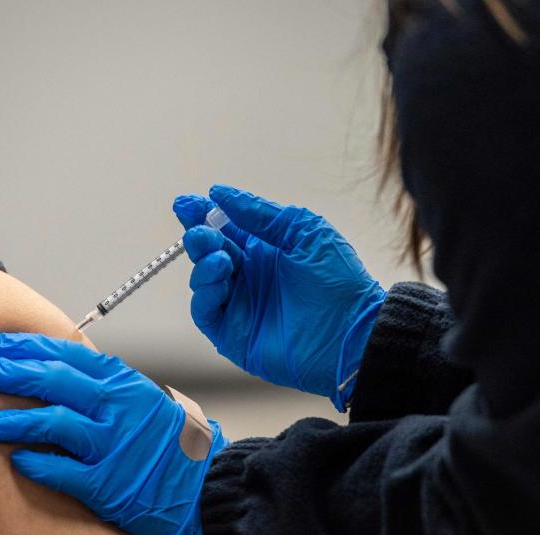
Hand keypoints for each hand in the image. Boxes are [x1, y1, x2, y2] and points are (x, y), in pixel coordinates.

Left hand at [0, 332, 227, 534]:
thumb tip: (60, 369)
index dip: (33, 347)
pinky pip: (62, 471)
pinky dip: (37, 464)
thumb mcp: (145, 402)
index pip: (71, 355)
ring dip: (15, 420)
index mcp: (127, 384)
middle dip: (13, 374)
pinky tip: (18, 460)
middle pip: (55, 382)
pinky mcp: (108, 485)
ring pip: (53, 423)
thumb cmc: (171, 446)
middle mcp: (119, 409)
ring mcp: (113, 447)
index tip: (4, 345)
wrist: (204, 489)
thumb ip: (108, 386)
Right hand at [173, 185, 386, 409]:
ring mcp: (240, 306)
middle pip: (208, 252)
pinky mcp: (234, 335)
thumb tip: (220, 194)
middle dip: (198, 237)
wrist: (353, 332)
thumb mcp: (303, 231)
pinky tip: (219, 279)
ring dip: (203, 264)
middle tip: (200, 231)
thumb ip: (260, 214)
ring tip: (221, 257)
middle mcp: (249, 277)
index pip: (225, 229)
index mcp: (266, 251)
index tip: (186, 203)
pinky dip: (204, 294)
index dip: (202, 215)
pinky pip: (205, 312)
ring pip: (203, 280)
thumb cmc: (339, 281)